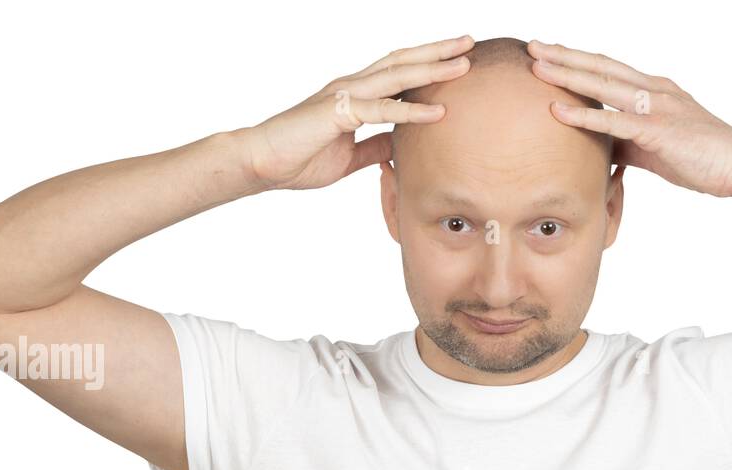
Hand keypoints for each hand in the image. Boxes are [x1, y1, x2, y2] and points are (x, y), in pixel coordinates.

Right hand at [241, 35, 474, 190]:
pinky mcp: (338, 113)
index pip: (398, 73)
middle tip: (470, 43)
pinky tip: (437, 111)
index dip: (428, 64)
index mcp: (355, 95)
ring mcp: (345, 95)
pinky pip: (380, 110)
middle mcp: (353, 86)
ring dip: (432, 70)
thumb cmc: (299, 158)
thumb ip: (373, 149)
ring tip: (464, 65)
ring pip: (396, 76)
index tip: (458, 61)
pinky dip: (410, 110)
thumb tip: (396, 148)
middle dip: (438, 52)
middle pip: (403, 61)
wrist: (262, 164)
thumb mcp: (348, 157)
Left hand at [526, 40, 731, 198]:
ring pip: (603, 85)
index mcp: (654, 90)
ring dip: (567, 74)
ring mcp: (656, 107)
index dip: (578, 59)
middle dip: (564, 56)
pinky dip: (584, 115)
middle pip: (600, 66)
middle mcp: (653, 90)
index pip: (609, 68)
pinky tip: (557, 111)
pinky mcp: (658, 131)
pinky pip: (614, 121)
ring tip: (537, 67)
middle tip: (532, 46)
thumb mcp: (657, 146)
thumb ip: (628, 142)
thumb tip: (603, 150)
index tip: (550, 53)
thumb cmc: (702, 158)